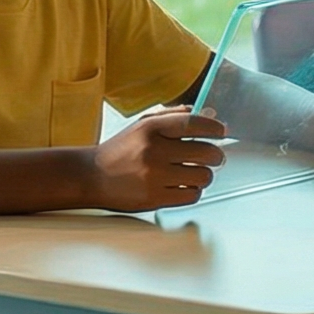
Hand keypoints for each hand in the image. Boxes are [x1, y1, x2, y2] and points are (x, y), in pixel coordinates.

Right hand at [87, 107, 225, 210]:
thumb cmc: (120, 151)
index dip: (213, 127)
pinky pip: (191, 195)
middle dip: (216, 155)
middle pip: (205, 152)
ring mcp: (154, 176)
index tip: (222, 131)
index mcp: (150, 129)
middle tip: (215, 157)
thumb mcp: (141, 125)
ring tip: (196, 172)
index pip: (193, 123)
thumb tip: (205, 114)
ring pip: (202, 176)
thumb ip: (172, 116)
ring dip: (204, 175)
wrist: (91, 177)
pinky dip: (193, 191)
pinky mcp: (154, 198)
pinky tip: (184, 185)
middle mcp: (153, 151)